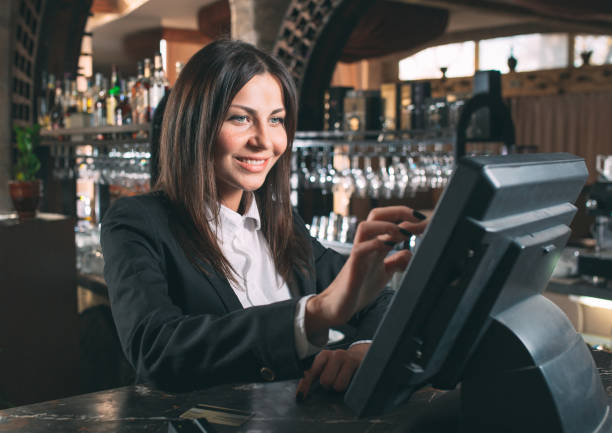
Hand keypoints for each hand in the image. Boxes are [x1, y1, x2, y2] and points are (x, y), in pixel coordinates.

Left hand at [296, 343, 369, 399]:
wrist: (360, 357)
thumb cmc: (340, 365)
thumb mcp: (326, 367)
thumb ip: (313, 375)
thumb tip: (302, 386)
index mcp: (323, 355)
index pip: (311, 372)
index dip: (305, 385)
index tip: (300, 396)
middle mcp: (334, 354)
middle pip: (325, 380)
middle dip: (328, 385)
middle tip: (333, 380)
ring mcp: (346, 358)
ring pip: (337, 385)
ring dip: (338, 386)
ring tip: (342, 379)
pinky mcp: (356, 364)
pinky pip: (348, 384)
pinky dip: (348, 386)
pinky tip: (350, 378)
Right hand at [306, 207, 427, 338]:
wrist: (339, 306)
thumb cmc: (359, 288)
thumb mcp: (384, 273)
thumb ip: (395, 261)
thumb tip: (409, 252)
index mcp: (374, 245)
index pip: (389, 221)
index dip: (408, 218)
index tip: (426, 221)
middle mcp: (366, 245)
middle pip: (376, 215)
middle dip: (398, 211)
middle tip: (418, 217)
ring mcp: (358, 254)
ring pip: (365, 227)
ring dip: (386, 226)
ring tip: (404, 232)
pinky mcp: (352, 267)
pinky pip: (360, 249)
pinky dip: (375, 244)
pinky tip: (388, 246)